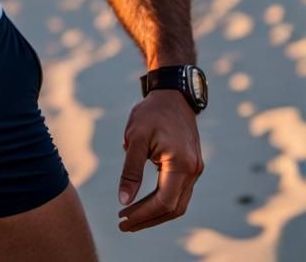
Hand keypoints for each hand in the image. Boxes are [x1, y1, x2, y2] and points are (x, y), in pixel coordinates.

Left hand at [117, 90, 203, 232]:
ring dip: (155, 213)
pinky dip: (162, 201)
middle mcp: (193, 171)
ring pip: (177, 203)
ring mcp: (195, 169)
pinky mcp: (192, 167)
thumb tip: (124, 200)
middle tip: (123, 223)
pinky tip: (144, 203)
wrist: (173, 94)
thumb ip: (131, 170)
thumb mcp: (135, 138)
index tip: (122, 218)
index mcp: (181, 164)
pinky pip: (178, 192)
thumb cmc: (152, 113)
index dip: (143, 214)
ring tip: (131, 217)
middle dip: (148, 219)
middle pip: (173, 208)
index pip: (163, 202)